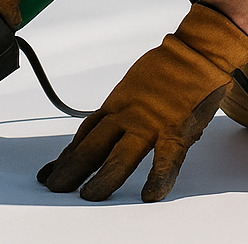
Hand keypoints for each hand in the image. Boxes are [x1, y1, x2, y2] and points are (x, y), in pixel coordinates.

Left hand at [38, 3, 247, 201]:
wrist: (196, 51)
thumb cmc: (167, 70)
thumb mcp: (132, 87)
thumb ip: (118, 109)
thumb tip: (101, 128)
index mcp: (117, 105)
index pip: (85, 134)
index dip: (67, 155)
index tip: (51, 172)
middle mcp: (127, 115)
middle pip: (93, 145)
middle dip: (73, 168)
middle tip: (56, 187)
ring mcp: (151, 123)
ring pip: (121, 155)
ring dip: (104, 177)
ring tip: (89, 196)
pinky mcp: (177, 129)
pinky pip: (166, 158)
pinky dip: (158, 177)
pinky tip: (149, 195)